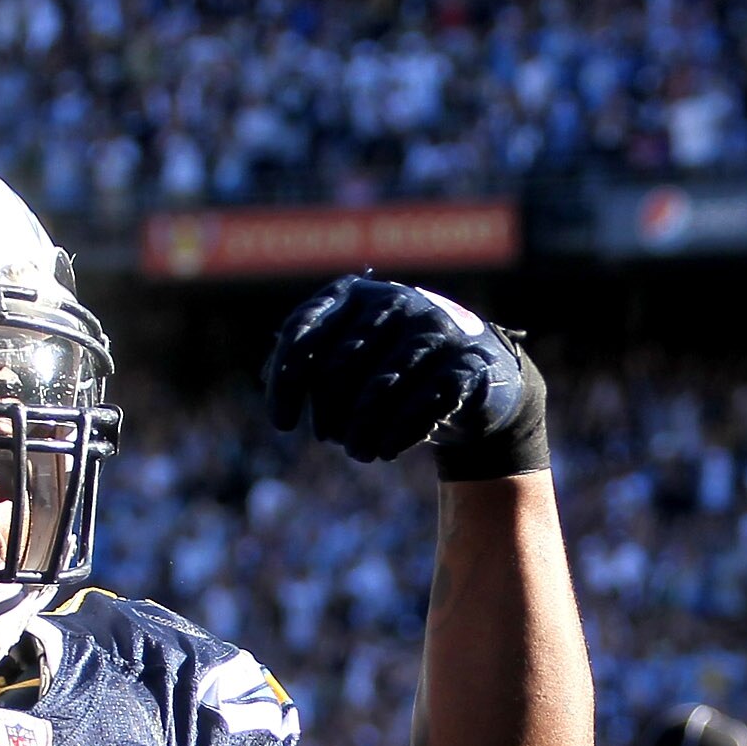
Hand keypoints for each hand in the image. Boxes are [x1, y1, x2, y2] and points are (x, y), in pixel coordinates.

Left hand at [262, 275, 546, 474]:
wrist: (477, 375)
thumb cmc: (397, 367)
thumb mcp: (352, 352)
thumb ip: (308, 358)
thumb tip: (269, 376)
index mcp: (356, 293)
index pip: (303, 331)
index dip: (284, 381)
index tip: (281, 424)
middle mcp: (395, 302)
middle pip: (337, 367)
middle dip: (328, 415)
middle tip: (329, 439)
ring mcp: (434, 331)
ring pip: (378, 390)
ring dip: (360, 433)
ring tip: (357, 452)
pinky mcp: (465, 365)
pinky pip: (421, 407)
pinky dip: (397, 435)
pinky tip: (386, 449)